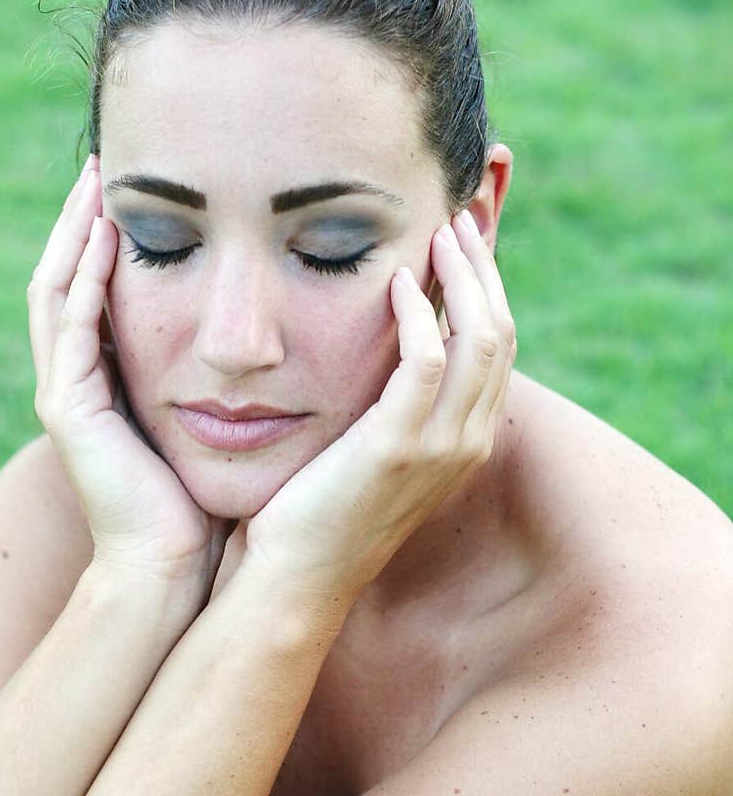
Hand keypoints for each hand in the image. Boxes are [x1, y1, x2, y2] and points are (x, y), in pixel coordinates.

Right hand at [28, 155, 234, 592]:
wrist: (175, 568)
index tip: (141, 193)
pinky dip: (86, 278)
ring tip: (97, 181)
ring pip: (57, 293)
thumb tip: (282, 340)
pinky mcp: (65, 409)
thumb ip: (226, 381)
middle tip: (104, 166)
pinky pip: (70, 327)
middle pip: (68, 281)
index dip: (112, 243)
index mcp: (109, 385)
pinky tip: (107, 236)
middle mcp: (76, 384)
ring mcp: (64, 395)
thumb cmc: (207, 505)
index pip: (99, 295)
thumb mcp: (218, 426)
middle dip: (84, 223)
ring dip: (76, 234)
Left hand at [244, 210, 516, 602]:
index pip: (498, 349)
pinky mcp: (398, 448)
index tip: (464, 240)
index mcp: (465, 443)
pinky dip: (418, 314)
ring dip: (460, 277)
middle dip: (483, 270)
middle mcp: (466, 445)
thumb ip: (394, 402)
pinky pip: (427, 360)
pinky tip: (396, 282)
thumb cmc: (317, 510)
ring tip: (435, 232)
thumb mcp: (372, 449)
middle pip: (500, 334)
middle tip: (457, 218)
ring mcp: (439, 449)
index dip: (487, 288)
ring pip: (479, 339)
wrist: (294, 577)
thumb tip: (390, 346)